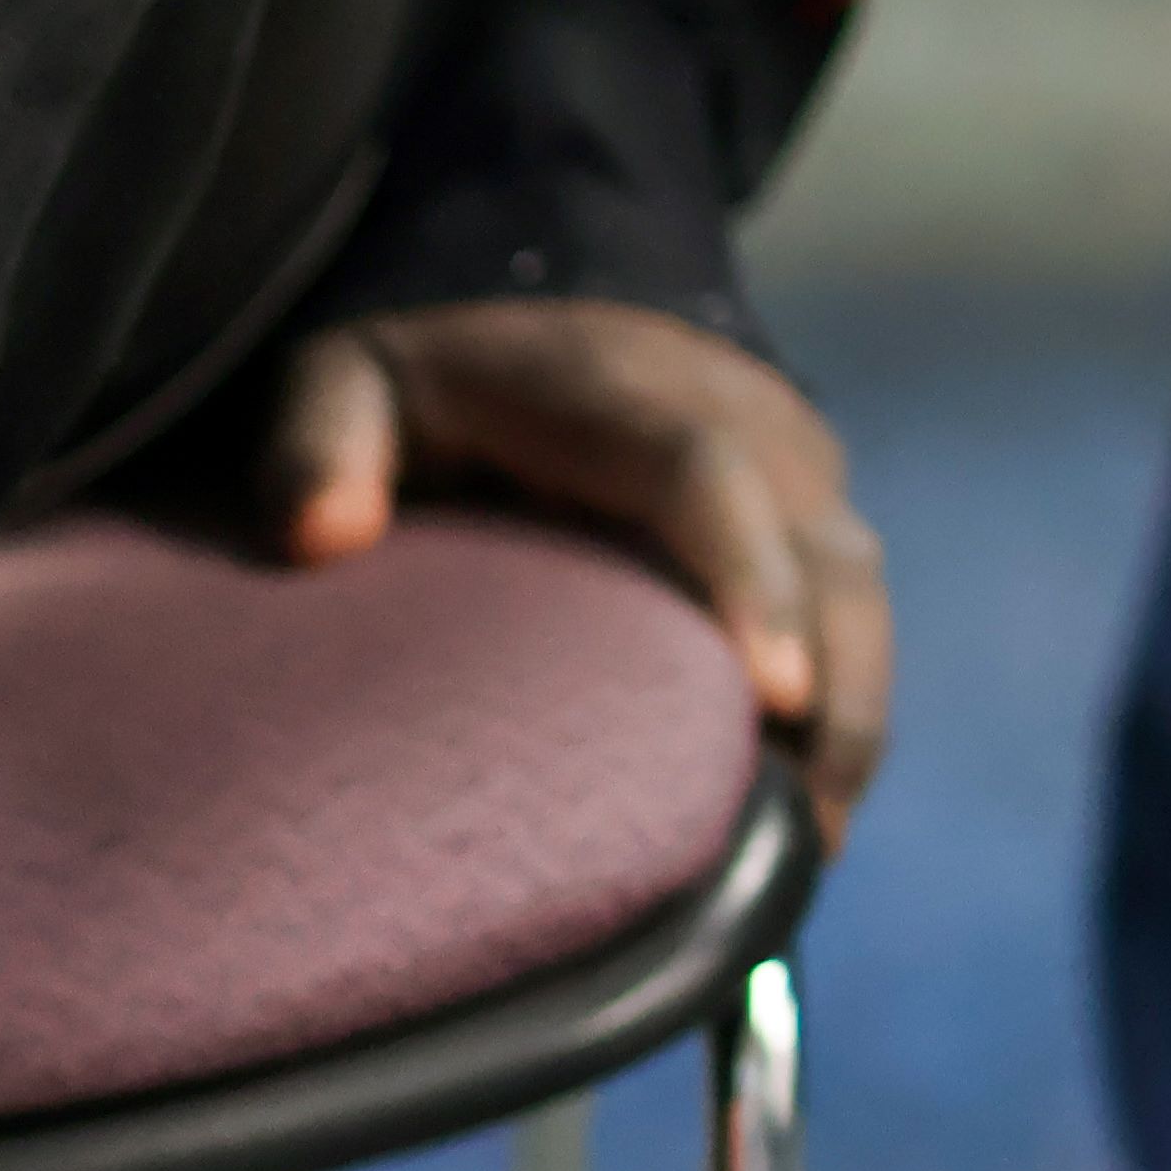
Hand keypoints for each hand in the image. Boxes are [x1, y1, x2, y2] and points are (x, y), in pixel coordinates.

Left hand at [261, 297, 890, 848]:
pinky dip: (840, 708)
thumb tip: (320, 539)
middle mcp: (736, 419)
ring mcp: (789, 466)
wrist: (523, 316)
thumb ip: (315, 447)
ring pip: (855, 595)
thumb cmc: (419, 382)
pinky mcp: (806, 512)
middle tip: (802, 840)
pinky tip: (803, 814)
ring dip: (849, 721)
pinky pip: (849, 613)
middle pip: (821, 555)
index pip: (704, 478)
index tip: (775, 699)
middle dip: (833, 696)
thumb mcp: (337, 386)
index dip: (747, 582)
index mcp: (614, 392)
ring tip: (807, 853)